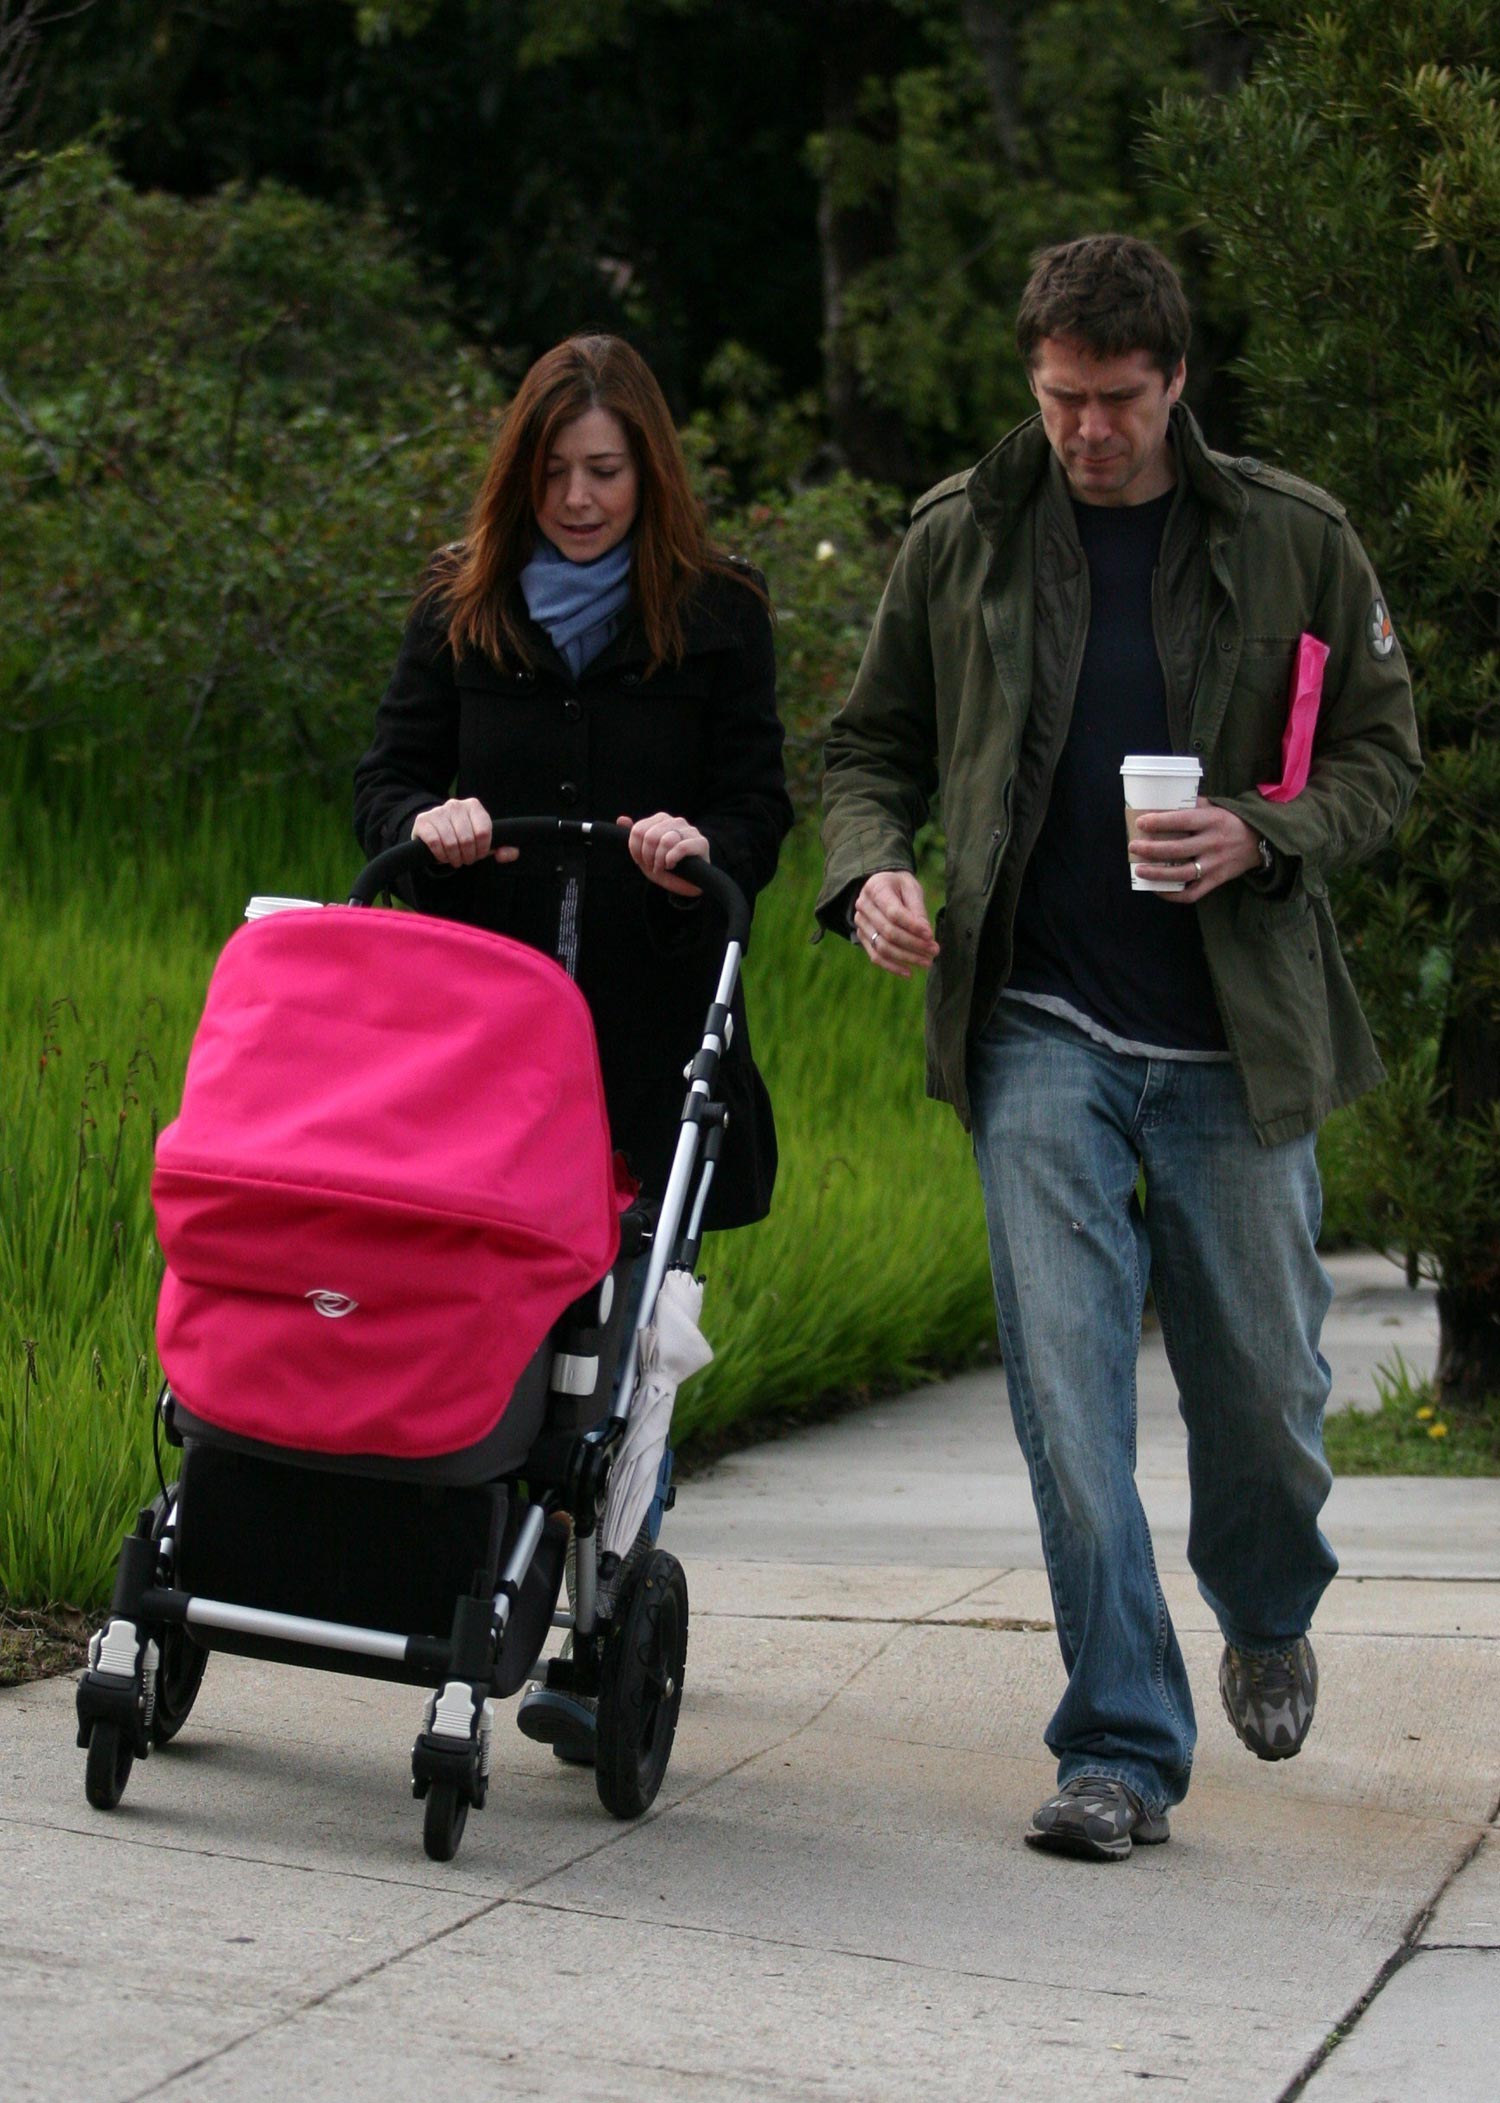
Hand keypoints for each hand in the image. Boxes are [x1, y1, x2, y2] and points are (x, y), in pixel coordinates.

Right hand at [411, 797, 519, 867]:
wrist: (435, 832)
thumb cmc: (465, 838)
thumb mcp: (485, 843)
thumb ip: (504, 848)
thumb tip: (509, 854)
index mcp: (474, 806)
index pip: (484, 832)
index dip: (483, 849)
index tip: (479, 854)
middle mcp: (455, 805)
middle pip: (467, 839)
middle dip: (468, 856)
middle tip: (466, 859)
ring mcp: (437, 811)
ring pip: (451, 842)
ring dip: (454, 858)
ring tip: (455, 859)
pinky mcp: (423, 821)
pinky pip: (435, 843)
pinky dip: (440, 855)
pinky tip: (442, 856)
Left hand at [619, 811, 709, 896]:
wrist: (686, 883)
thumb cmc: (665, 866)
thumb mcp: (645, 853)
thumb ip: (634, 836)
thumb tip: (621, 819)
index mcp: (661, 819)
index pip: (638, 830)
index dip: (635, 849)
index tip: (640, 861)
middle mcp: (676, 821)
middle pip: (650, 836)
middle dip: (647, 856)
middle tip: (652, 867)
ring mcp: (690, 830)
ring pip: (666, 840)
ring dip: (659, 860)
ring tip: (661, 868)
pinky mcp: (701, 843)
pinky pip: (681, 847)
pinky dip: (671, 859)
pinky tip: (672, 866)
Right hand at [853, 869, 939, 976]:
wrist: (881, 886)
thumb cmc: (900, 886)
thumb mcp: (911, 888)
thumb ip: (917, 910)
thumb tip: (926, 935)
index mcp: (876, 888)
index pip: (893, 913)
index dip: (912, 926)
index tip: (930, 935)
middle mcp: (863, 906)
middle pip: (888, 932)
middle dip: (914, 944)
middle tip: (934, 950)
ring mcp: (860, 923)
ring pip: (882, 947)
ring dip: (906, 958)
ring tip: (927, 962)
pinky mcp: (862, 937)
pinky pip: (875, 956)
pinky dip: (892, 966)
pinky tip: (909, 972)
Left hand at [1128, 799, 1260, 901]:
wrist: (1259, 841)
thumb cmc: (1229, 821)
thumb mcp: (1215, 807)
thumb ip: (1192, 806)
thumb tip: (1161, 805)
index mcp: (1212, 821)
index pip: (1182, 821)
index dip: (1160, 822)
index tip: (1141, 823)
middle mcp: (1213, 843)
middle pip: (1177, 849)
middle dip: (1151, 849)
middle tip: (1133, 847)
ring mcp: (1215, 865)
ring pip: (1182, 874)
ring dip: (1157, 874)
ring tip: (1139, 870)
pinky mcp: (1216, 881)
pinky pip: (1192, 893)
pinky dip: (1173, 894)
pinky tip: (1157, 889)